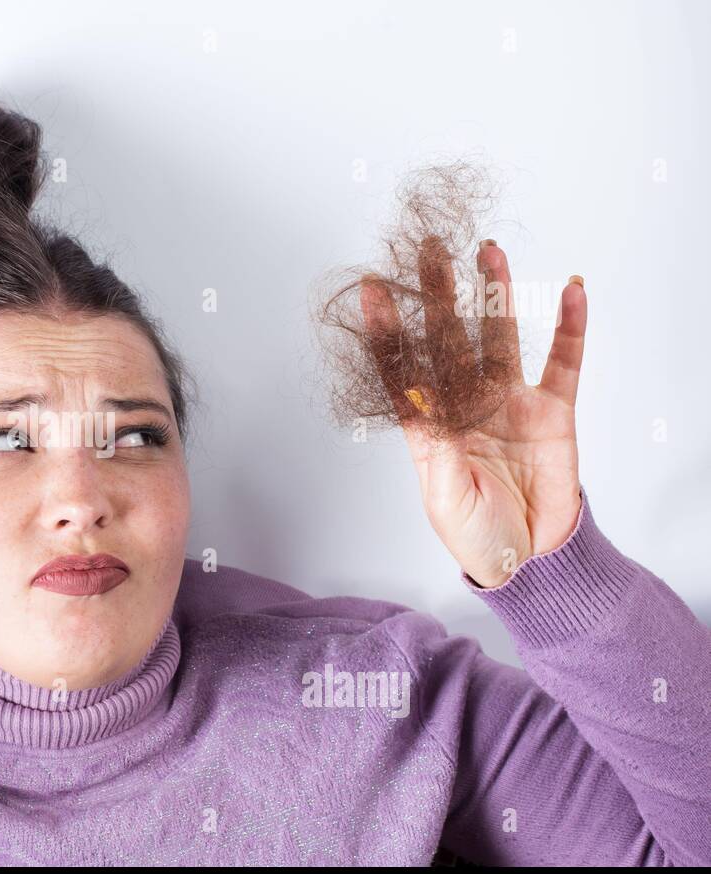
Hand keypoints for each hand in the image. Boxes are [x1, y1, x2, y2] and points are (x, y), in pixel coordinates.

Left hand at [359, 238, 586, 587]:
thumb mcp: (448, 499)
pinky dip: (569, 327)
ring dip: (495, 295)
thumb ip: (441, 452)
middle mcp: (467, 405)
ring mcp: (510, 403)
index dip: (388, 332)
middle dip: (439, 295)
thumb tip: (430, 408)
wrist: (529, 557)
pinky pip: (564, 362)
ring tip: (488, 252)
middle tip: (428, 249)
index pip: (403, 370)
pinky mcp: (553, 412)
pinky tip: (571, 289)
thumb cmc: (476, 534)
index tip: (370, 291)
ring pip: (500, 338)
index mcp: (430, 427)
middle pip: (450, 339)